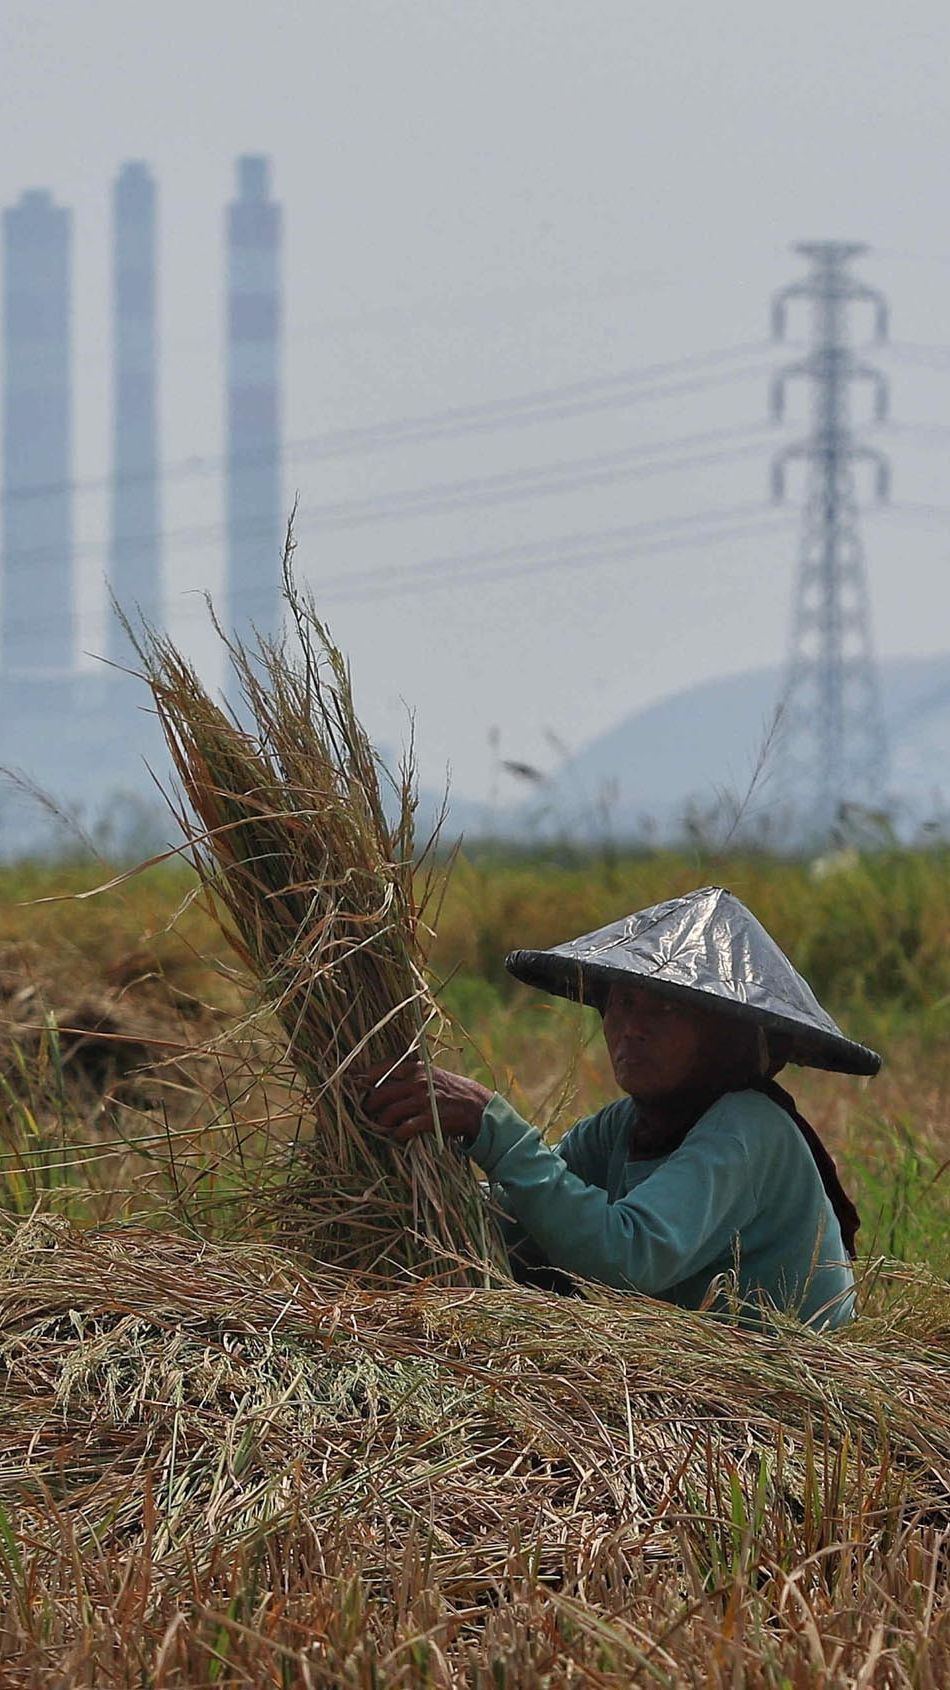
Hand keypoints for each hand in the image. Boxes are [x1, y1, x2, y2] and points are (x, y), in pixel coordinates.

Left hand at [359, 1056, 492, 1144]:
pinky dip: (397, 1134)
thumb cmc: (448, 1091)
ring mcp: (423, 1100)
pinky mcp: (430, 1119)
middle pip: (380, 1094)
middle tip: (366, 1113)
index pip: (383, 1068)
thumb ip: (407, 1076)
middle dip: (368, 1106)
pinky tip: (398, 1136)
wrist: (476, 1106)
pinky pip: (404, 1128)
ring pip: (388, 1113)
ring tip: (381, 1127)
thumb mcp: (430, 1075)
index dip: (365, 1076)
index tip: (353, 1083)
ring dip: (381, 1123)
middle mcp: (418, 1081)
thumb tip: (376, 1083)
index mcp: (416, 1067)